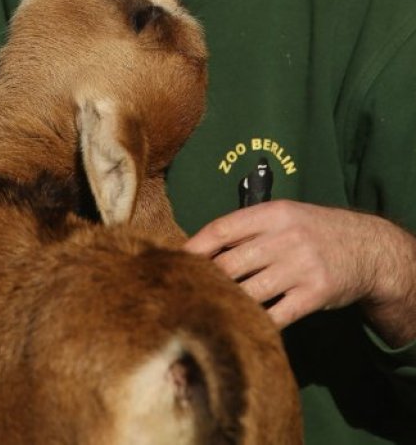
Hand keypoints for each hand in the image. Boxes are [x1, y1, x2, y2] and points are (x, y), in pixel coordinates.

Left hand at [185, 200, 415, 345]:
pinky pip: (277, 315)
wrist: (365, 247)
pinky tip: (243, 326)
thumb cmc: (313, 231)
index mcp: (273, 213)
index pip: (223, 228)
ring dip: (228, 303)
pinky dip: (258, 323)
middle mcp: (285, 238)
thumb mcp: (284, 216)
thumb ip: (249, 228)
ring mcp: (301, 267)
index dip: (195, 246)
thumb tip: (200, 246)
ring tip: (208, 311)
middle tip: (185, 292)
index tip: (174, 261)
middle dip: (206, 280)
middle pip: (231, 264)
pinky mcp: (314, 294)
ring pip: (250, 292)